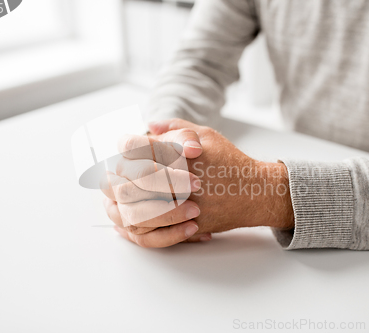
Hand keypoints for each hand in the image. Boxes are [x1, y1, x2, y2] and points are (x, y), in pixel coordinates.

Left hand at [104, 119, 293, 247]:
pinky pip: (149, 232)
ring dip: (119, 201)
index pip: (133, 147)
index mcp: (177, 154)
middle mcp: (175, 180)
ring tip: (117, 195)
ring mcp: (179, 205)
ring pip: (131, 209)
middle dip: (115, 175)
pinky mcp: (184, 225)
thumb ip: (174, 127)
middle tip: (114, 173)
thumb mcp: (205, 134)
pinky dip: (133, 225)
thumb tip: (148, 126)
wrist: (255, 192)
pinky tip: (128, 217)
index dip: (123, 146)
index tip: (123, 148)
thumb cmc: (229, 161)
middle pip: (125, 179)